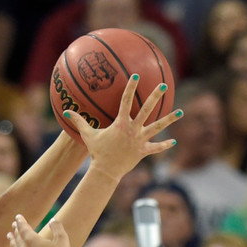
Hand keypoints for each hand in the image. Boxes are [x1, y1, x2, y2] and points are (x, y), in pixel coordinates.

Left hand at [8, 215, 69, 246]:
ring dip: (12, 240)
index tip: (18, 217)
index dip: (20, 221)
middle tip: (14, 225)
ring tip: (10, 236)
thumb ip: (57, 227)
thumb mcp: (62, 239)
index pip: (23, 227)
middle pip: (17, 236)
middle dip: (16, 229)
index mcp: (31, 239)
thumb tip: (53, 219)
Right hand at [64, 74, 180, 180]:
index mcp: (121, 123)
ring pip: (158, 127)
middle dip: (155, 96)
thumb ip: (78, 121)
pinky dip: (164, 145)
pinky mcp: (143, 151)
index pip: (126, 101)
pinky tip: (174, 142)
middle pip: (147, 109)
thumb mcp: (87, 135)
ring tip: (181, 112)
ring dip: (170, 119)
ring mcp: (140, 140)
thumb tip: (65, 111)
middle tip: (163, 85)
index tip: (136, 76)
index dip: (131, 87)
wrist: (106, 170)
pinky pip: (156, 147)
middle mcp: (133, 129)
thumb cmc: (97, 151)